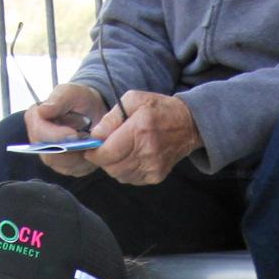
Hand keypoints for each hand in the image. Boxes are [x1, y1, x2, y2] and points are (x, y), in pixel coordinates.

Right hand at [25, 83, 106, 175]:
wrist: (95, 113)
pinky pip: (73, 170)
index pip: (39, 133)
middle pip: (49, 153)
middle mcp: (37, 139)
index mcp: (35, 118)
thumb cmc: (80, 100)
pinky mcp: (63, 167)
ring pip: (61, 164)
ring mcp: (49, 155)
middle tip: (87, 141)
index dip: (57, 136)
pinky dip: (84, 162)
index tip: (74, 134)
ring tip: (90, 143)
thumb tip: (43, 110)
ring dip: (78, 156)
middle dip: (70, 149)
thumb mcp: (72, 92)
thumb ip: (59, 99)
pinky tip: (90, 150)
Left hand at [86, 91, 202, 185]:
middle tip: (104, 149)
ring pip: (119, 175)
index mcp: (139, 130)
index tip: (90, 148)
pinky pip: (130, 179)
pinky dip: (125, 171)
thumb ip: (111, 117)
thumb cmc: (158, 109)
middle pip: (111, 167)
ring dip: (113, 165)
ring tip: (119, 151)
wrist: (188, 125)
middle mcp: (147, 151)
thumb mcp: (133, 100)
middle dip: (102, 159)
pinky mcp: (156, 176)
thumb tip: (95, 135)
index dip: (94, 153)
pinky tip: (130, 157)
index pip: (108, 152)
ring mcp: (153, 166)